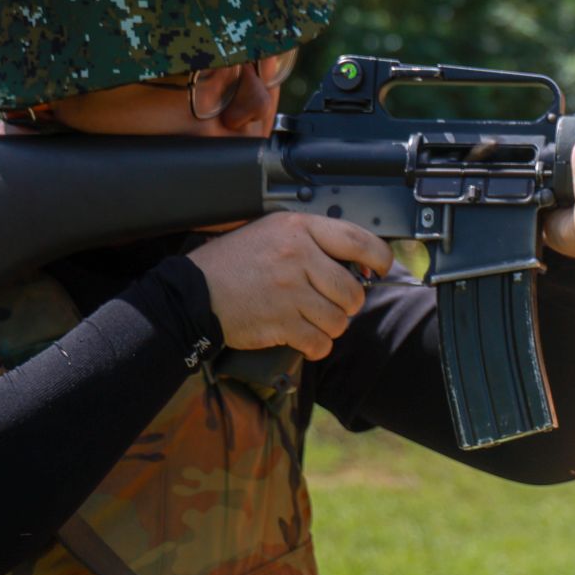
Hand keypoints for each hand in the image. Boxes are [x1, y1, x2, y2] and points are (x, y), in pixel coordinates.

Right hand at [186, 212, 393, 359]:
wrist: (192, 293)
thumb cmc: (234, 262)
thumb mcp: (273, 233)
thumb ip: (314, 241)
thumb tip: (359, 264)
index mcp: (298, 229)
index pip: (358, 240)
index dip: (380, 257)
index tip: (382, 268)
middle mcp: (297, 257)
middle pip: (352, 290)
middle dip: (349, 303)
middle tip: (334, 303)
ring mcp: (290, 291)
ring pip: (339, 320)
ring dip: (332, 326)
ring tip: (314, 320)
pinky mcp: (281, 322)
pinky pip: (320, 342)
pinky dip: (317, 345)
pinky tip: (305, 338)